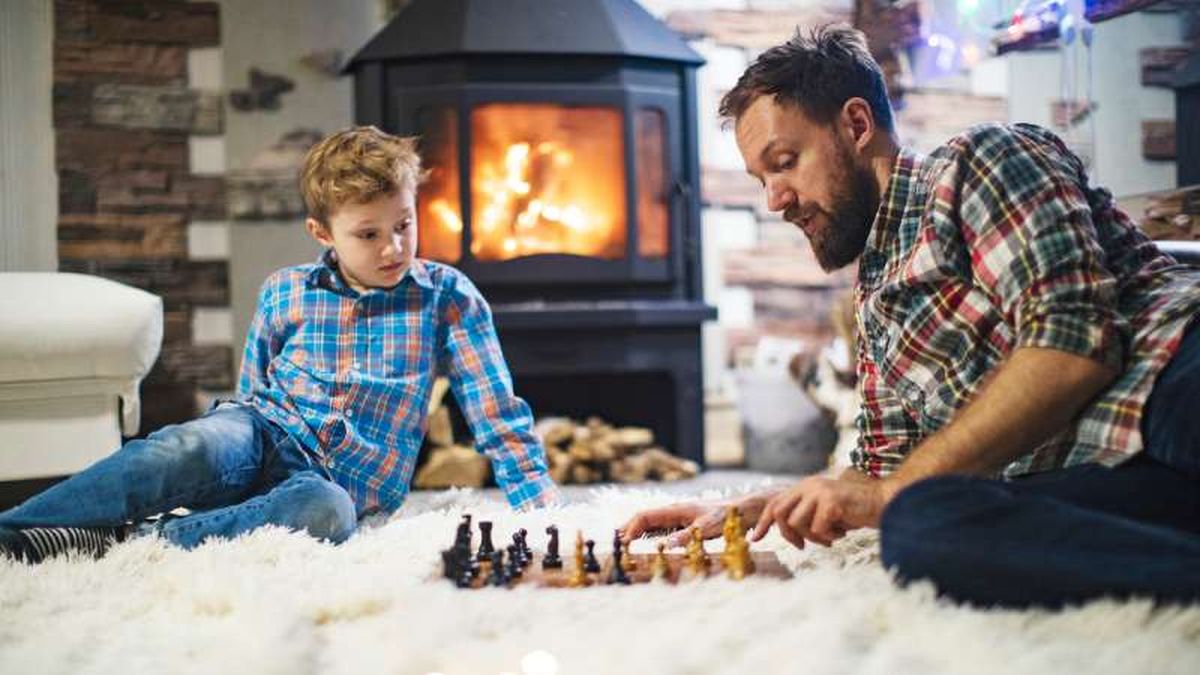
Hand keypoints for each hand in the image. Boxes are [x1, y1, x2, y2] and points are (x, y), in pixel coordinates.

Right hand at [620, 488, 780, 546]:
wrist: (746, 510)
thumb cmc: (728, 517)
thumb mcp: (708, 528)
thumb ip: (687, 536)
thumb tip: (667, 545)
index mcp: (676, 509)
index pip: (646, 516)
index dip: (631, 527)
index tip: (623, 541)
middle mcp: (676, 511)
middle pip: (645, 518)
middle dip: (629, 528)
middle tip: (617, 543)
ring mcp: (681, 517)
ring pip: (653, 523)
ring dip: (638, 532)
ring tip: (626, 543)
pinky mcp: (687, 523)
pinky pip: (663, 529)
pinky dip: (651, 535)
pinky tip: (649, 544)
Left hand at [750, 474, 890, 548]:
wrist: (883, 503)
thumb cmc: (853, 511)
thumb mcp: (823, 510)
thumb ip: (805, 514)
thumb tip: (784, 531)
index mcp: (805, 486)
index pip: (775, 503)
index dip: (764, 522)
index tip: (756, 539)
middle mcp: (809, 485)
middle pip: (779, 513)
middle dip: (788, 535)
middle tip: (802, 546)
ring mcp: (819, 492)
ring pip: (797, 524)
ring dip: (813, 538)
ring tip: (830, 537)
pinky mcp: (831, 502)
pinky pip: (817, 529)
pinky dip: (828, 537)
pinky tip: (841, 533)